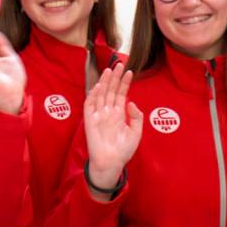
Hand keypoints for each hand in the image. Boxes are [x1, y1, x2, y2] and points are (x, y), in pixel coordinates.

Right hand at [83, 63, 141, 196]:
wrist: (112, 163)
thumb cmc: (123, 150)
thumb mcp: (135, 132)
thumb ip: (136, 117)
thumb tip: (131, 102)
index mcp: (118, 114)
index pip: (121, 94)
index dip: (125, 83)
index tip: (130, 72)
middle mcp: (108, 112)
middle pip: (111, 90)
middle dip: (115, 77)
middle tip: (120, 63)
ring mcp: (98, 115)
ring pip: (101, 94)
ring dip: (105, 82)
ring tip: (110, 70)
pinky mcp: (90, 121)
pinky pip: (90, 105)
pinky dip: (93, 95)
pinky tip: (99, 86)